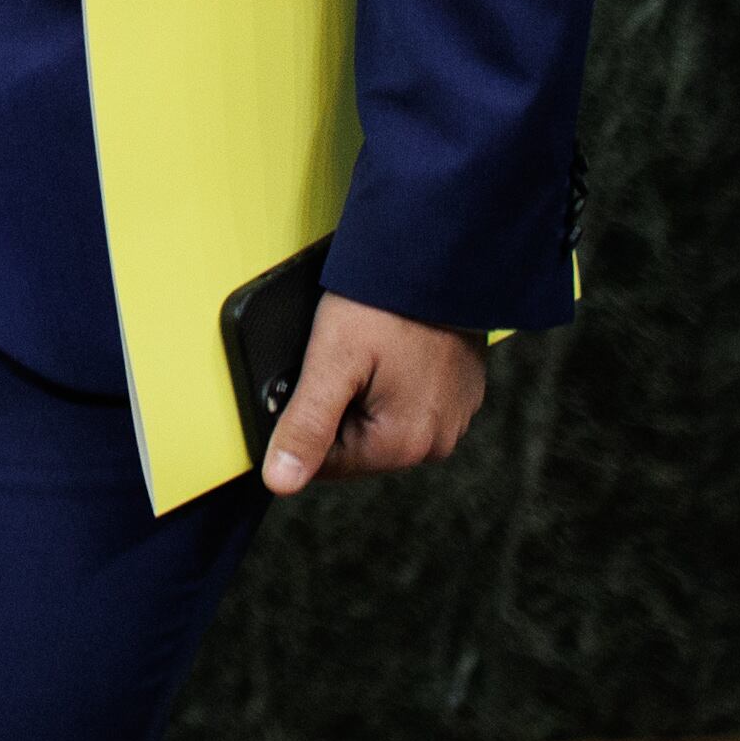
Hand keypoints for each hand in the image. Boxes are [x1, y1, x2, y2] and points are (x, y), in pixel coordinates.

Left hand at [259, 290, 484, 494]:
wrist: (438, 257)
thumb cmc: (383, 304)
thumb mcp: (331, 361)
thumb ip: (305, 425)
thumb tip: (279, 483)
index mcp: (404, 445)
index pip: (327, 464)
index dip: (304, 423)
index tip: (307, 379)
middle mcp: (435, 444)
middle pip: (356, 444)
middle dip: (337, 405)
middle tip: (339, 356)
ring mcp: (453, 419)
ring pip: (381, 421)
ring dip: (363, 392)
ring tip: (365, 348)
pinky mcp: (460, 394)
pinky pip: (409, 400)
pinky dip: (391, 380)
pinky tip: (387, 348)